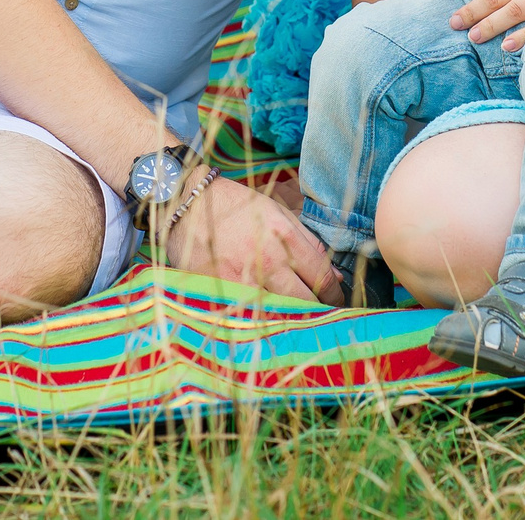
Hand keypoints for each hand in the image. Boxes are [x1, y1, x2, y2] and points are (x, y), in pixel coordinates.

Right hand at [163, 175, 342, 305]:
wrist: (187, 205)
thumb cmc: (236, 206)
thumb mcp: (277, 212)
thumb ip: (308, 242)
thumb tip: (336, 276)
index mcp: (284, 236)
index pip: (321, 275)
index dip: (334, 294)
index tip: (337, 300)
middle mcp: (267, 259)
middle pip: (304, 299)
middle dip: (318, 310)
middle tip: (323, 315)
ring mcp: (243, 279)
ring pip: (279, 311)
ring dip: (292, 318)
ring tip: (298, 320)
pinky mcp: (222, 291)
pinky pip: (250, 315)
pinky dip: (262, 320)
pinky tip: (268, 319)